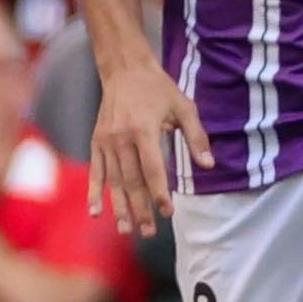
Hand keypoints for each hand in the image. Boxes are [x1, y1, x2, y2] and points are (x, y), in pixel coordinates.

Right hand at [88, 61, 214, 236]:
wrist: (124, 69)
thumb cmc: (158, 88)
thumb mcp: (184, 106)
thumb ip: (196, 137)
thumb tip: (208, 166)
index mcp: (143, 129)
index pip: (152, 169)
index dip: (159, 193)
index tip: (168, 212)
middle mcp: (121, 138)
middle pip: (131, 180)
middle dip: (140, 208)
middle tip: (149, 232)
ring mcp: (105, 141)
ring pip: (113, 180)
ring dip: (120, 207)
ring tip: (127, 230)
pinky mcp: (96, 142)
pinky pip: (95, 171)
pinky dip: (94, 192)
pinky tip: (96, 212)